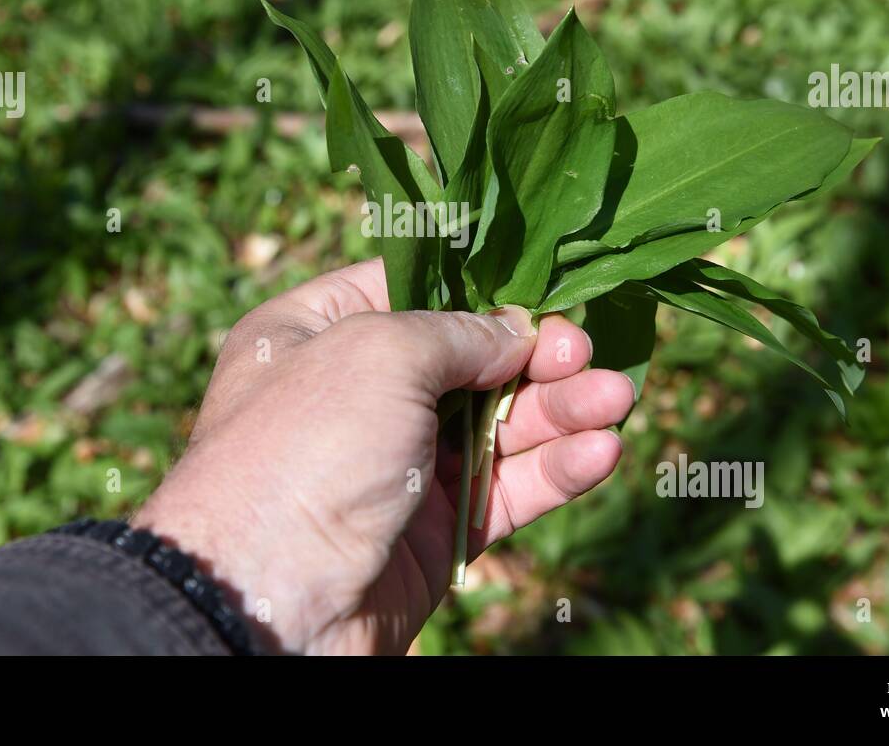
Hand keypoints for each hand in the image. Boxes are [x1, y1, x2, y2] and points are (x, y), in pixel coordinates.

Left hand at [134, 259, 635, 653]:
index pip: (412, 290)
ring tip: (618, 398)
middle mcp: (356, 393)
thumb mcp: (378, 353)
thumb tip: (517, 330)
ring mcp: (396, 465)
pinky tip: (601, 452)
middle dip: (536, 355)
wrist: (269, 601)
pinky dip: (553, 471)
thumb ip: (459, 332)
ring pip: (497, 427)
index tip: (543, 288)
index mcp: (315, 333)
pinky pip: (503, 490)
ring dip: (561, 411)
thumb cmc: (307, 448)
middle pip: (468, 361)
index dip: (481, 288)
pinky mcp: (433, 531)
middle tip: (588, 352)